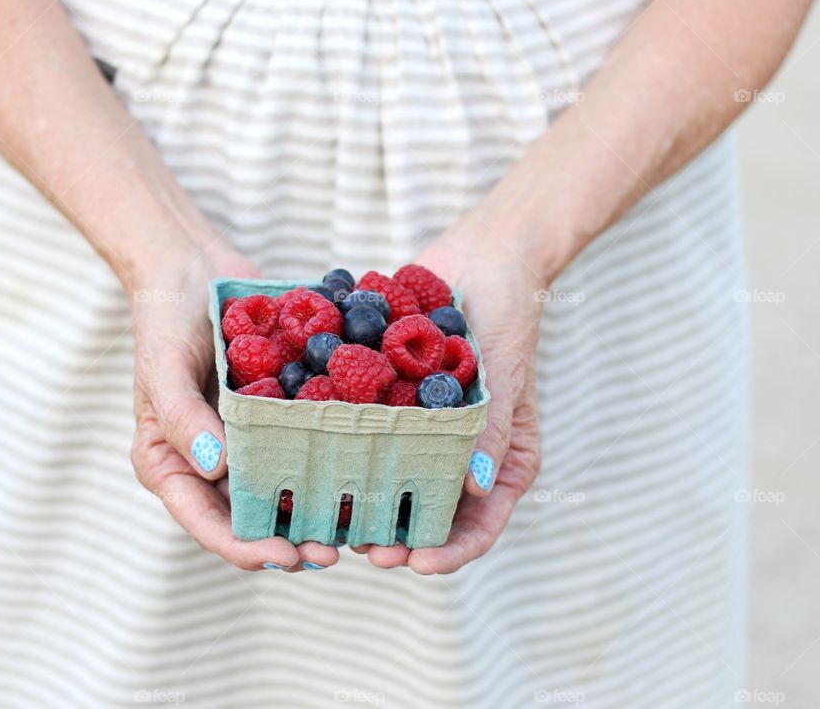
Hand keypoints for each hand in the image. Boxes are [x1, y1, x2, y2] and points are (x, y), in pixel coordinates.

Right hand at [127, 241, 339, 571]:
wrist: (193, 268)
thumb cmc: (164, 318)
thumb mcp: (162, 365)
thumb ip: (181, 417)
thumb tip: (214, 467)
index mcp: (171, 464)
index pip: (207, 522)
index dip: (246, 548)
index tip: (287, 556)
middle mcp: (209, 463)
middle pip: (249, 519)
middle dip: (289, 540)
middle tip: (332, 551)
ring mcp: (245, 442)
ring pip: (280, 492)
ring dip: (313, 512)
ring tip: (353, 525)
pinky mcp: (274, 417)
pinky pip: (300, 449)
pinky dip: (325, 465)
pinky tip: (360, 473)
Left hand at [361, 213, 545, 573]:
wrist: (480, 257)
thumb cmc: (507, 312)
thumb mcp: (505, 372)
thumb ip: (494, 429)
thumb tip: (475, 486)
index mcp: (499, 459)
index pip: (480, 524)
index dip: (449, 552)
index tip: (414, 564)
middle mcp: (459, 453)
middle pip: (430, 515)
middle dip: (398, 536)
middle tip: (362, 545)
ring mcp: (423, 431)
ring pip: (394, 483)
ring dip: (365, 503)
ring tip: (332, 518)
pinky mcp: (393, 403)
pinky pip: (370, 437)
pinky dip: (347, 453)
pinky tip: (315, 462)